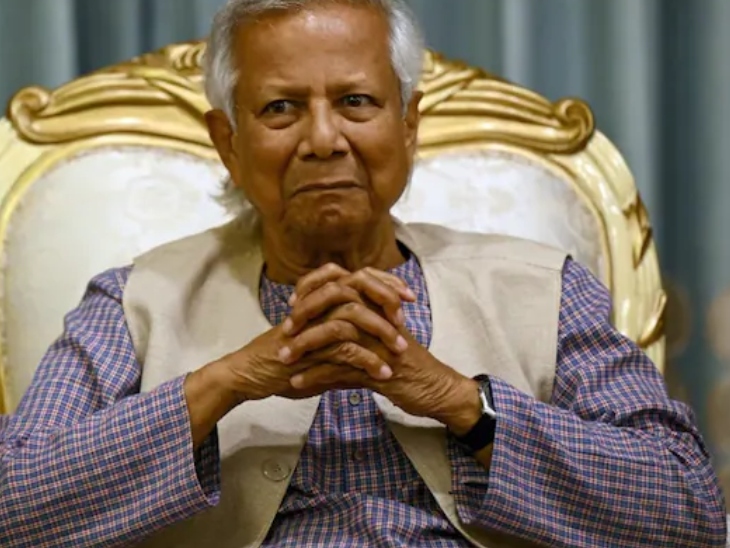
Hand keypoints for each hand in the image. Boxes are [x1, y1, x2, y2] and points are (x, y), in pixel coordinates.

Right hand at [218, 263, 416, 400]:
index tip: (409, 297)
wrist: (252, 373)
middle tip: (407, 322)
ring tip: (399, 354)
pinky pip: (345, 348)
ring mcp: (312, 323)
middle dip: (389, 302)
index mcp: (321, 298)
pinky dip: (368, 361)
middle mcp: (318, 304)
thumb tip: (376, 355)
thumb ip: (346, 347)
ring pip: (355, 316)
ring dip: (382, 335)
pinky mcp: (309, 345)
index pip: (360, 278)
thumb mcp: (320, 349)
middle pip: (360, 287)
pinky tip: (383, 374)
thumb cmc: (284, 362)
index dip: (386, 284)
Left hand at [282, 266, 480, 429]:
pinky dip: (316, 375)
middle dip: (304, 318)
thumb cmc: (409, 364)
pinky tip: (297, 383)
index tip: (292, 307)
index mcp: (379, 306)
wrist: (436, 389)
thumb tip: (327, 326)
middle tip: (283, 332)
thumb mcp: (384, 337)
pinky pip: (341, 369)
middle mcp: (378, 318)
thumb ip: (360, 327)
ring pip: (334, 335)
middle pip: (333, 305)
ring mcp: (378, 342)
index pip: (340, 286)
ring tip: (284, 360)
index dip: (313, 292)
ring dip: (304, 347)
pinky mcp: (378, 368)